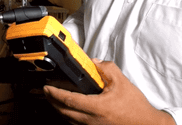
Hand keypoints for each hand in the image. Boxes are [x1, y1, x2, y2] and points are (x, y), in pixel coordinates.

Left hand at [43, 59, 175, 124]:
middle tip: (45, 92)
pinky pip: (77, 124)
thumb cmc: (135, 107)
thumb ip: (106, 69)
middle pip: (64, 111)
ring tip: (54, 99)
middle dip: (52, 101)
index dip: (54, 94)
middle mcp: (92, 120)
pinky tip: (69, 109)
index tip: (46, 88)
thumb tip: (93, 62)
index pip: (69, 100)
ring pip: (69, 119)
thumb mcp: (122, 82)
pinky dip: (69, 116)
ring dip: (59, 109)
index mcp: (97, 107)